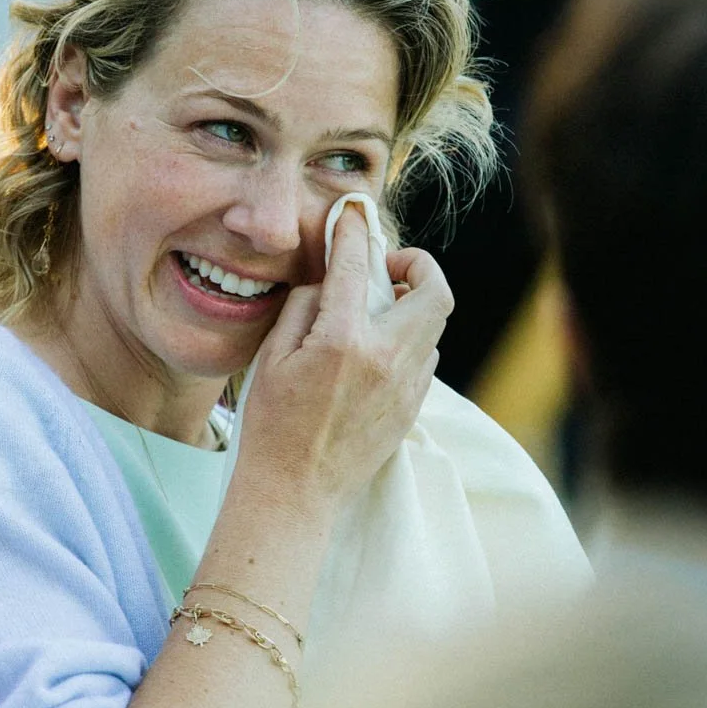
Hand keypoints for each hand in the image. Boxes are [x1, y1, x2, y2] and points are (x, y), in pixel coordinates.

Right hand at [234, 204, 451, 507]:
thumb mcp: (273, 357)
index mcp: (344, 341)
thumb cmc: (272, 425)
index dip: (354, 230)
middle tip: (386, 268)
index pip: (358, 264)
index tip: (351, 216)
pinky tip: (375, 349)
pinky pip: (425, 357)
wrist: (295, 491)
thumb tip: (330, 280)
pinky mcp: (412, 408)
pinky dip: (408, 339)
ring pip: (434, 324)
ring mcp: (406, 386)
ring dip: (411, 305)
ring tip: (375, 310)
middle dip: (417, 265)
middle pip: (434, 290)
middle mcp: (387, 359)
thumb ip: (305, 307)